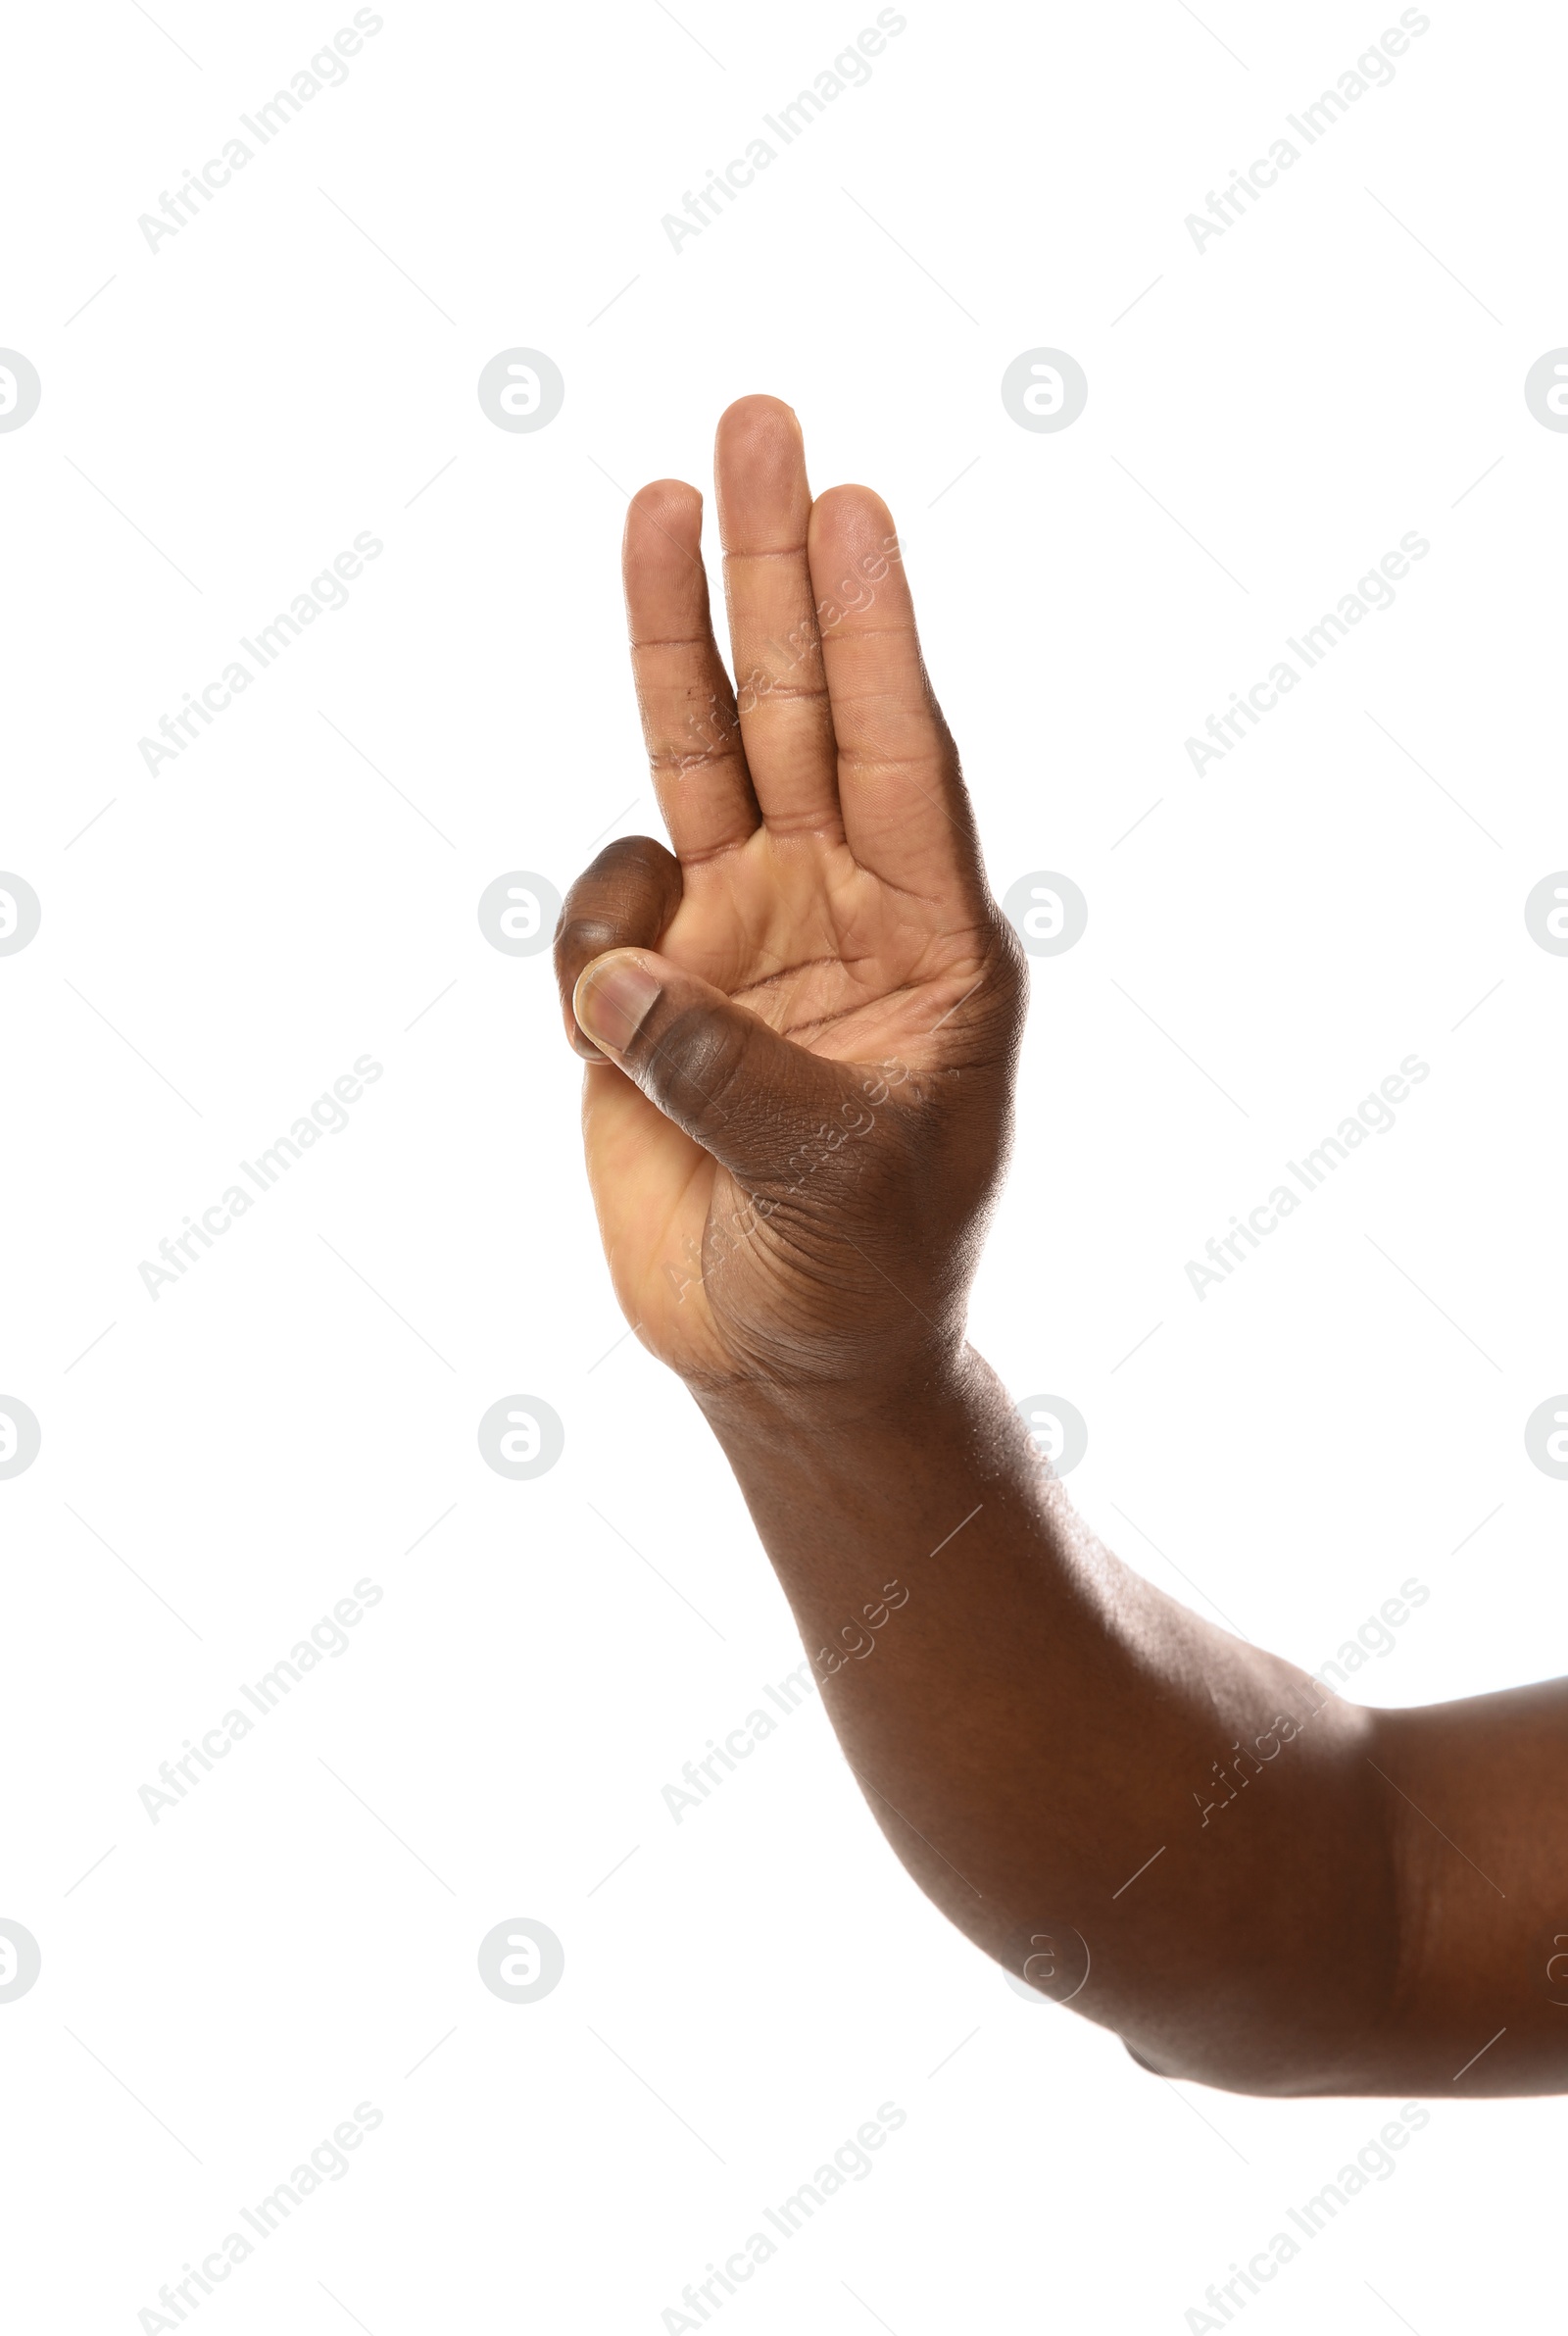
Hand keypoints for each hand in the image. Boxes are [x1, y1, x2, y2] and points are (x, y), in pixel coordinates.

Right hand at [554, 396, 1024, 1403]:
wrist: (788, 1357)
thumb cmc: (865, 1272)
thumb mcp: (837, 1179)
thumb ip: (731, 1072)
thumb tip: (623, 977)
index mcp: (932, 935)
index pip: (903, 755)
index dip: (877, 630)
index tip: (854, 504)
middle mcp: (839, 906)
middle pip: (802, 706)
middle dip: (779, 570)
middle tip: (762, 421)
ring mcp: (744, 935)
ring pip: (700, 756)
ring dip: (677, 637)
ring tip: (658, 502)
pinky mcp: (656, 987)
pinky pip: (605, 910)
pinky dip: (593, 930)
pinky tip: (614, 1013)